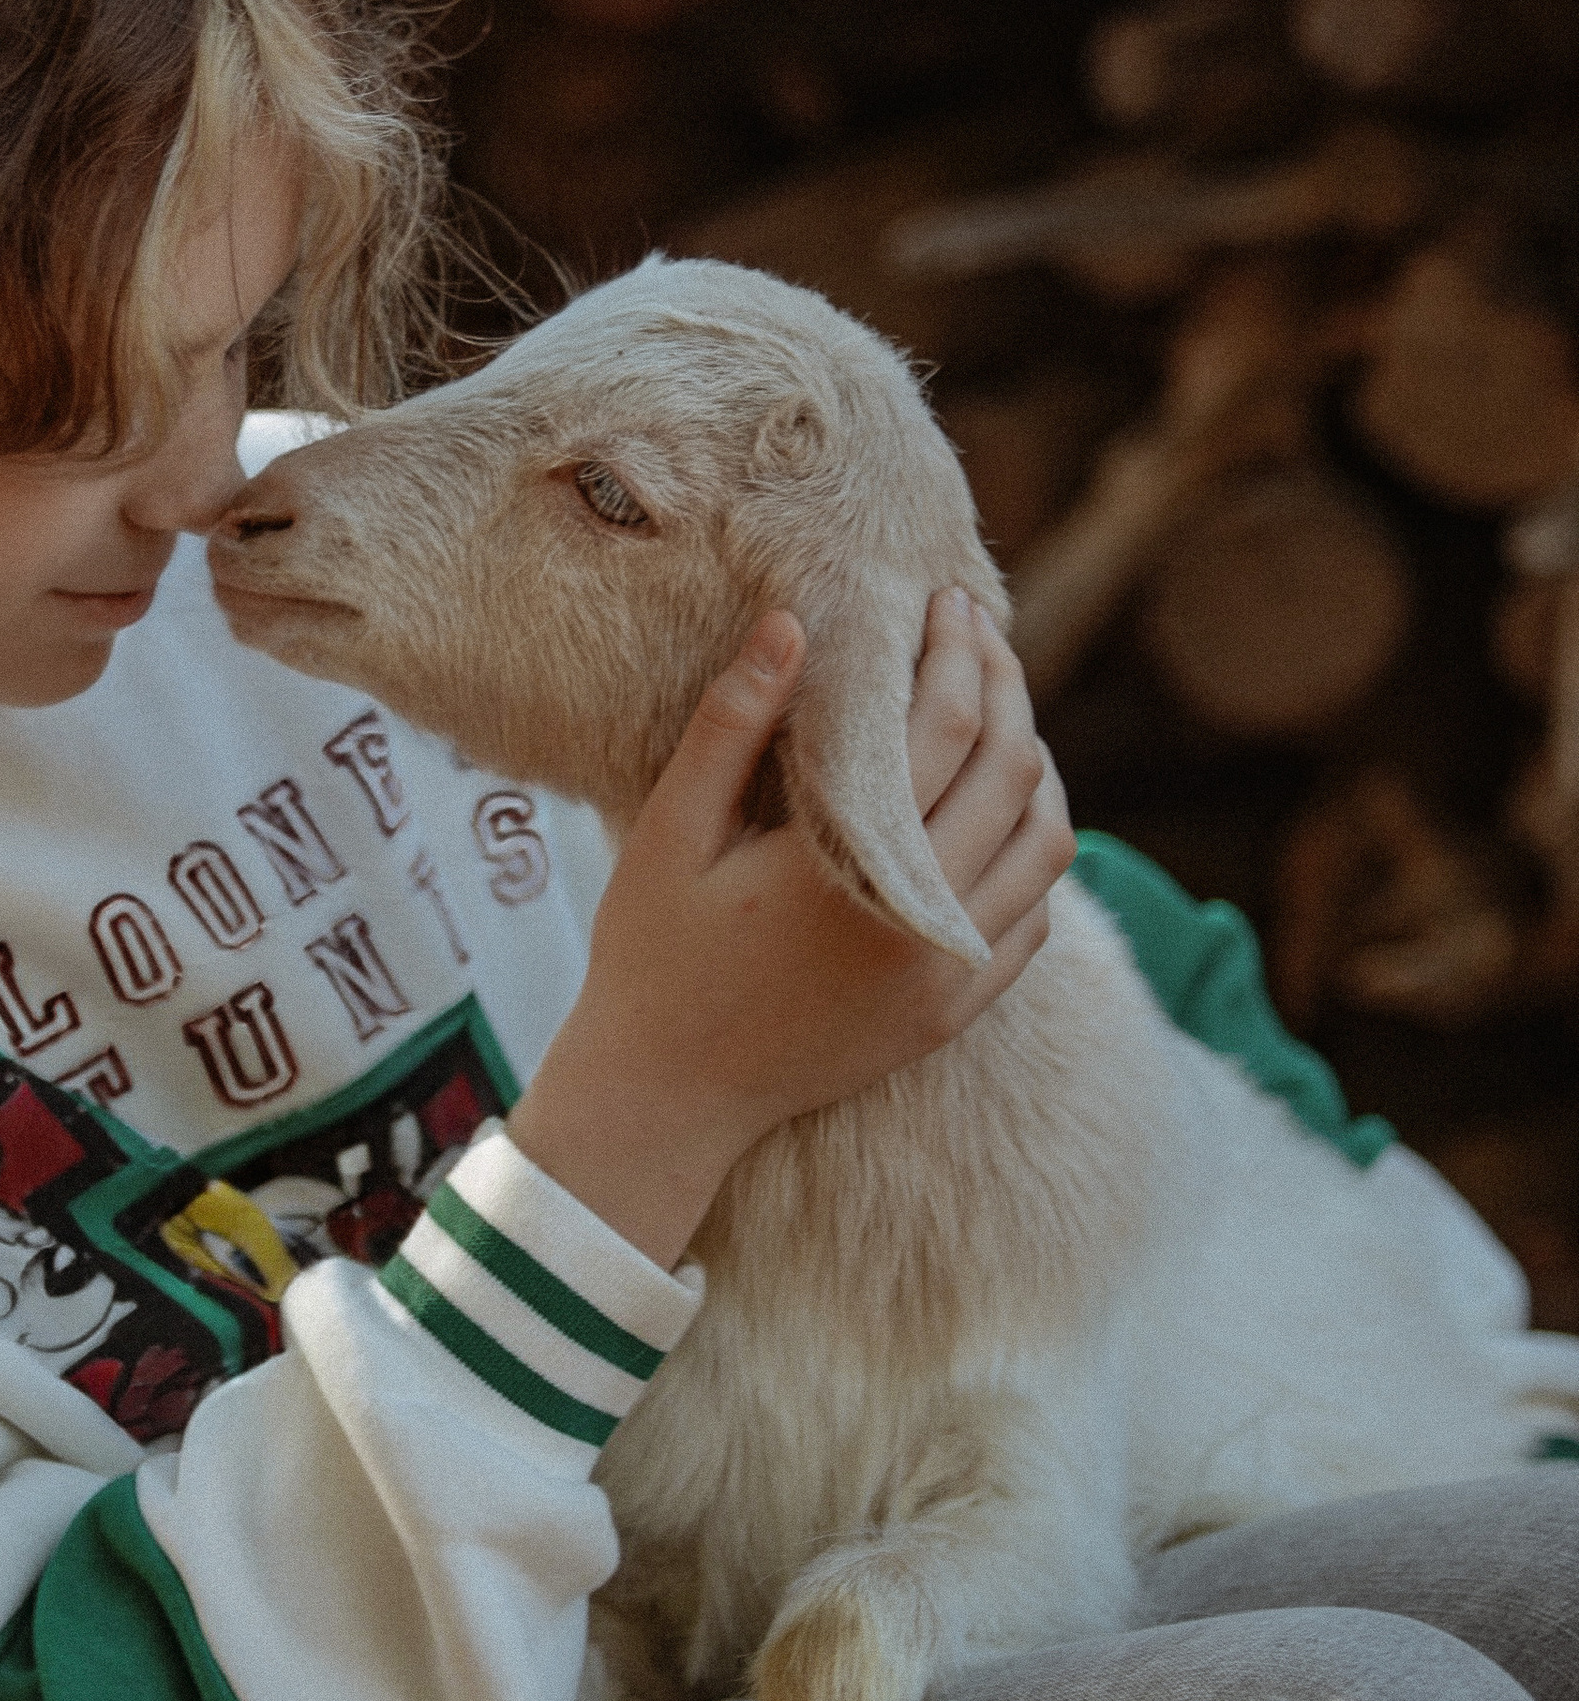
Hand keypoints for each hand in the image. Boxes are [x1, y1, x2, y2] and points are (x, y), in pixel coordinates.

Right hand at [506, 592, 1073, 1269]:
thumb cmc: (654, 957)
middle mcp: (918, 922)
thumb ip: (732, 727)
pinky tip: (997, 816)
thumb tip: (791, 623)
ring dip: (1037, 769)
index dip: (958, 652)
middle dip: (1007, 689)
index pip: (945, 728)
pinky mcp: (952, 1012)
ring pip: (1045, 846)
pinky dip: (1032, 852)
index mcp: (848, 869)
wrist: (667, 1096)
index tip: (948, 604)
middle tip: (980, 637)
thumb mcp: (671, 833)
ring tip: (998, 717)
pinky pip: (1033, 918)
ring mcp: (945, 974)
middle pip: (1014, 773)